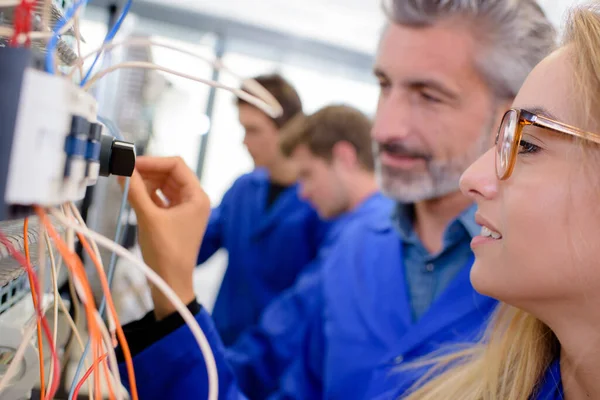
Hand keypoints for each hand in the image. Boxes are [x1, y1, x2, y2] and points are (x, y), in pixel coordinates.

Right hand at [120, 156, 209, 319]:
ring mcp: (185, 210)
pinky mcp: (175, 219)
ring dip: (146, 183)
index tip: (130, 163)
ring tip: (126, 185)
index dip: (153, 161)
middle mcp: (195, 200)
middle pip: (170, 174)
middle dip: (148, 172)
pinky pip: (161, 199)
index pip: (176, 165)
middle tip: (124, 173)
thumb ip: (136, 191)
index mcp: (198, 197)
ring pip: (164, 186)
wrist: (170, 283)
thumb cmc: (165, 253)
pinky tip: (132, 195)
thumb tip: (123, 169)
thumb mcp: (148, 218)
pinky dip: (147, 195)